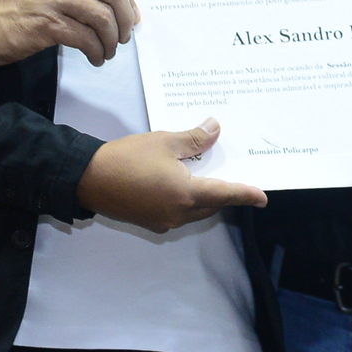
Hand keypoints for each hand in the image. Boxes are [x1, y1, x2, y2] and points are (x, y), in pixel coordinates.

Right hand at [0, 0, 138, 65]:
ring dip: (112, 39)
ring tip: (107, 50)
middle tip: (124, 35)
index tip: (129, 13)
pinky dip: (97, 51)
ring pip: (102, 16)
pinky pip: (86, 37)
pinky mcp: (45, 23)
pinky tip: (94, 57)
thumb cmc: (11, 2)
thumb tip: (120, 4)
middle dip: (124, 17)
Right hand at [76, 118, 266, 232]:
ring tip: (205, 175)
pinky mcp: (150, 222)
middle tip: (231, 176)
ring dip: (203, 197)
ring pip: (194, 211)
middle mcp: (179, 214)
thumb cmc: (128, 158)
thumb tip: (216, 129)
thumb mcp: (165, 142)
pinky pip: (178, 213)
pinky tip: (179, 183)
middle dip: (222, 193)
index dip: (245, 195)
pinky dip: (186, 201)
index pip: (225, 195)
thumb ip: (194, 138)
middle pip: (211, 206)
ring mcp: (163, 221)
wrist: (88, 178)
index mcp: (186, 195)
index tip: (262, 198)